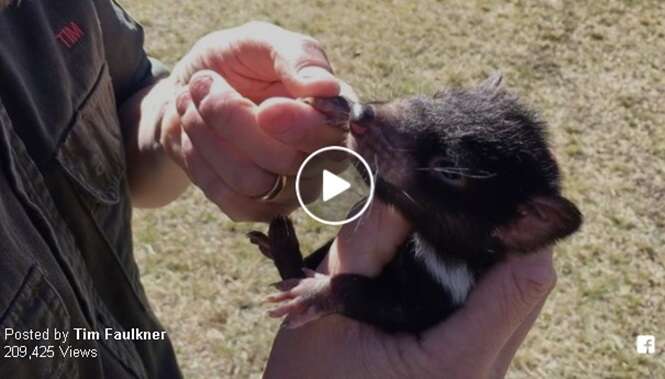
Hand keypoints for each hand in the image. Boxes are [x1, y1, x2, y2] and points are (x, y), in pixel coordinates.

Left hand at [158, 22, 349, 220]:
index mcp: (333, 114)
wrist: (188, 92)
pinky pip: (228, 197)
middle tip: (203, 82)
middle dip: (233, 119)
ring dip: (207, 135)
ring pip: (254, 182)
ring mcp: (289, 189)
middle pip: (290, 163)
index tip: (267, 108)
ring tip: (192, 101)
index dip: (303, 130)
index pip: (337, 139)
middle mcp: (321, 158)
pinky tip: (195, 132)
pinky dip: (199, 159)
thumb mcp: (261, 41)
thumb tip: (325, 88)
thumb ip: (297, 56)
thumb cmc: (234, 62)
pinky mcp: (255, 207)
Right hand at [264, 201, 556, 377]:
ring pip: (515, 294)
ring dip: (488, 250)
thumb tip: (398, 167)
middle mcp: (482, 371)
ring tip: (443, 216)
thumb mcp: (330, 309)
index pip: (524, 278)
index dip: (515, 224)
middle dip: (502, 230)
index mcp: (457, 363)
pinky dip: (474, 274)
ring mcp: (479, 371)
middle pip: (528, 281)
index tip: (479, 185)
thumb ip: (367, 242)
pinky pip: (492, 309)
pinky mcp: (467, 365)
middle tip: (457, 191)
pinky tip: (437, 254)